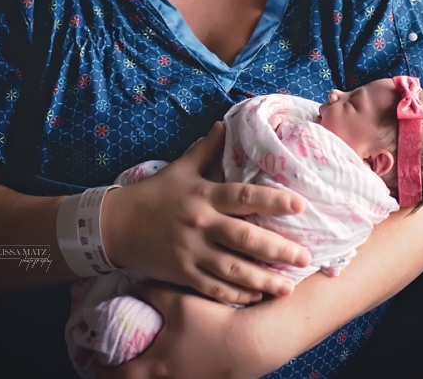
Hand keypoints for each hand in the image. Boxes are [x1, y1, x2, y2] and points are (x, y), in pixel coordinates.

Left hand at [95, 282, 247, 378]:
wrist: (255, 342)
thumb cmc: (213, 321)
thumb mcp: (177, 300)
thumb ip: (150, 292)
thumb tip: (133, 287)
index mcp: (156, 367)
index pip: (119, 377)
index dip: (102, 370)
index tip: (95, 362)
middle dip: (123, 377)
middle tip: (116, 364)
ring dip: (148, 377)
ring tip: (143, 364)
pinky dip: (170, 376)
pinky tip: (174, 363)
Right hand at [101, 122, 310, 304]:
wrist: (116, 225)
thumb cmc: (153, 195)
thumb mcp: (179, 169)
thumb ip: (205, 149)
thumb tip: (224, 124)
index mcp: (203, 195)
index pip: (242, 197)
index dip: (272, 200)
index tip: (300, 205)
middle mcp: (200, 224)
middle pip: (245, 239)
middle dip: (278, 250)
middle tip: (305, 258)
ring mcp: (191, 252)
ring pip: (234, 270)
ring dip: (263, 280)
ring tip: (288, 287)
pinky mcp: (182, 273)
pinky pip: (214, 288)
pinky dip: (236, 295)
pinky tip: (255, 297)